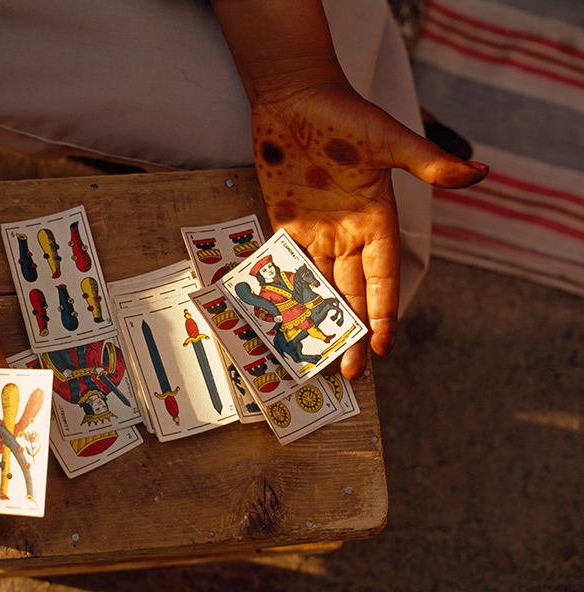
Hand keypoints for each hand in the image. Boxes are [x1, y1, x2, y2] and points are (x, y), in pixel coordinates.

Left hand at [250, 84, 486, 377]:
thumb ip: (427, 162)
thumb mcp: (388, 139)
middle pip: (350, 292)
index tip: (383, 347)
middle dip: (350, 331)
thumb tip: (478, 171)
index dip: (384, 313)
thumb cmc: (345, 113)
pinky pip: (285, 263)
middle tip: (350, 371)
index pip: (383, 277)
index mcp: (375, 219)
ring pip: (317, 285)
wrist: (296, 96)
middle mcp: (346, 231)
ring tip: (314, 356)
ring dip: (317, 320)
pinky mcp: (285, 222)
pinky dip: (285, 290)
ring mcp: (314, 229)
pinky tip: (282, 318)